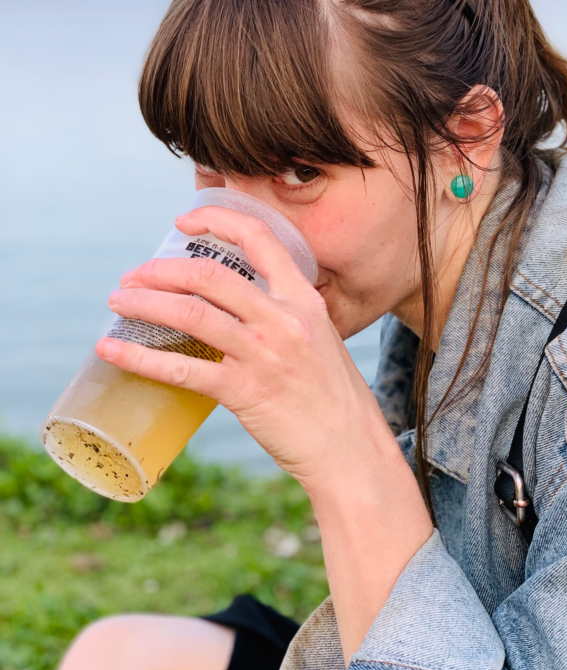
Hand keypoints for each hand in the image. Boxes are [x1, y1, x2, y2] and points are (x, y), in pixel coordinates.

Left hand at [96, 206, 398, 488]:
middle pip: (210, 274)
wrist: (351, 449)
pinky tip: (112, 350)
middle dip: (162, 269)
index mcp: (304, 299)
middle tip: (134, 276)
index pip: (259, 238)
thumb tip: (238, 308)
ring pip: (191, 314)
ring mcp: (264, 355)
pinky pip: (181, 369)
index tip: (183, 222)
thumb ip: (285, 317)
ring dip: (144, 304)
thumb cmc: (334, 398)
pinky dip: (139, 357)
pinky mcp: (245, 392)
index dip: (217, 220)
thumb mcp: (321, 339)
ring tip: (118, 302)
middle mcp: (284, 320)